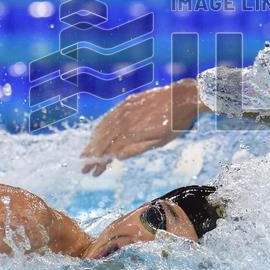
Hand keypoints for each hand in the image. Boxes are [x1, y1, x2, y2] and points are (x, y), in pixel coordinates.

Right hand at [80, 79, 201, 175]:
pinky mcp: (128, 102)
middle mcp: (125, 119)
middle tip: (84, 168)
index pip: (109, 151)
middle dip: (92, 155)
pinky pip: (110, 115)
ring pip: (104, 127)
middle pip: (103, 140)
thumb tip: (117, 157)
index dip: (100, 162)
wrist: (185, 97)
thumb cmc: (177, 124)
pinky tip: (97, 133)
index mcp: (132, 132)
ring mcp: (125, 109)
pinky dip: (101, 126)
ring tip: (87, 154)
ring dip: (94, 142)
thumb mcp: (161, 142)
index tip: (92, 172)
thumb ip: (138, 148)